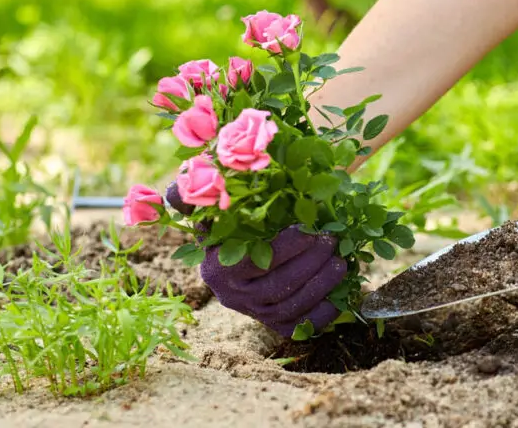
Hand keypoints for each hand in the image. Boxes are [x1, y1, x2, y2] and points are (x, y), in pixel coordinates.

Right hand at [166, 183, 346, 335]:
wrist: (236, 250)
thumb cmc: (230, 220)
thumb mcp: (210, 204)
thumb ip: (196, 196)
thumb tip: (176, 191)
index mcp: (218, 269)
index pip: (256, 261)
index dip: (286, 247)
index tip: (309, 228)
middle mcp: (234, 297)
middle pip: (279, 285)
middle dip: (311, 262)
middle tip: (333, 240)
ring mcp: (255, 313)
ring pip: (292, 306)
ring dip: (322, 285)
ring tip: (341, 263)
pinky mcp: (273, 324)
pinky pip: (300, 326)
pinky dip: (323, 313)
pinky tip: (341, 294)